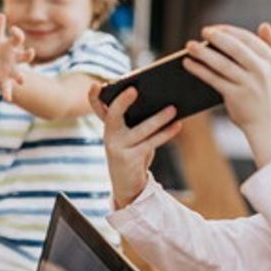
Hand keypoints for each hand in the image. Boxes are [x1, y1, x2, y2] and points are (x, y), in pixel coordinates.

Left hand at [0, 13, 33, 100]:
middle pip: (25, 57)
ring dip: (20, 76)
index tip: (14, 28)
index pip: (18, 39)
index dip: (18, 34)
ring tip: (22, 80)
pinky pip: (7, 88)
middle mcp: (14, 60)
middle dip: (28, 55)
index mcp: (12, 47)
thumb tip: (1, 14)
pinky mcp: (4, 81)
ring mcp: (11, 71)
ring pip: (18, 74)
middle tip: (31, 52)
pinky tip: (8, 98)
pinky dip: (8, 93)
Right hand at [88, 83, 181, 207]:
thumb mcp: (130, 136)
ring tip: (173, 108)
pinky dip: (165, 133)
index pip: (98, 108)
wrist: (128, 185)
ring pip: (139, 130)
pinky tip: (177, 125)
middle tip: (134, 89)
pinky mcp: (129, 160)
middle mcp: (109, 136)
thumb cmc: (132, 153)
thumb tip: (162, 102)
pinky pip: (151, 143)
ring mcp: (117, 149)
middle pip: (113, 115)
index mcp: (108, 126)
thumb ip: (136, 120)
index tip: (96, 85)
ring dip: (158, 118)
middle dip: (122, 102)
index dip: (93, 97)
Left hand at [182, 23, 270, 164]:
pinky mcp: (236, 96)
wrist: (266, 123)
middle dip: (217, 38)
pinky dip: (200, 70)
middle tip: (202, 31)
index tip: (213, 28)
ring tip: (189, 46)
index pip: (247, 39)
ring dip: (204, 53)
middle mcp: (261, 70)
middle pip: (236, 48)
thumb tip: (264, 25)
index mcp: (270, 59)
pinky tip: (188, 63)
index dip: (229, 31)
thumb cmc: (266, 92)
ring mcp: (248, 84)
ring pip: (222, 64)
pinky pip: (214, 79)